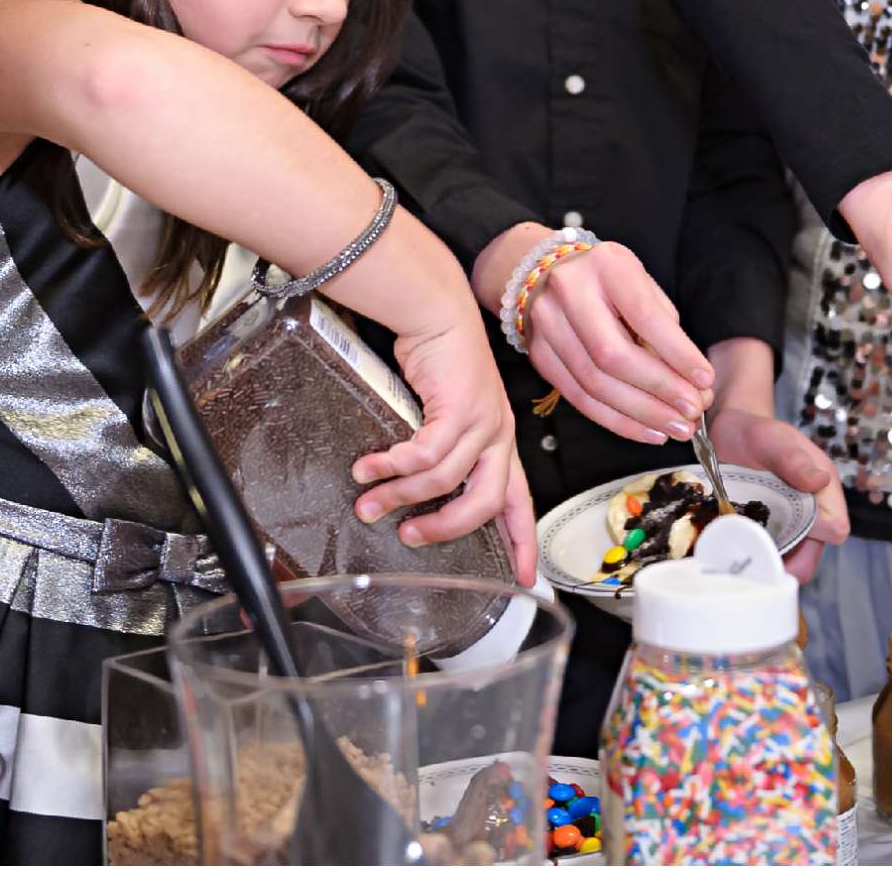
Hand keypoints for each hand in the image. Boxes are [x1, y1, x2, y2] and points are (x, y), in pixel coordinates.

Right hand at [351, 320, 528, 562]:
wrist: (437, 312)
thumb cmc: (439, 362)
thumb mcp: (448, 416)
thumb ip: (440, 454)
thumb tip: (409, 494)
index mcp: (501, 443)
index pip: (519, 502)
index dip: (522, 543)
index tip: (522, 580)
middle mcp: (499, 436)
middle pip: (486, 504)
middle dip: (446, 529)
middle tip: (409, 537)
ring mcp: (484, 421)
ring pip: (445, 481)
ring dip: (400, 496)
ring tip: (369, 503)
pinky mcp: (460, 406)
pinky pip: (425, 453)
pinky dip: (393, 466)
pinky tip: (369, 467)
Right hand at [478, 224, 715, 443]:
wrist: (547, 271)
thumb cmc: (608, 280)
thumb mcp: (642, 285)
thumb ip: (665, 328)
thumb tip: (692, 382)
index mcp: (606, 266)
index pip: (644, 316)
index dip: (677, 353)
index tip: (704, 379)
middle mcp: (570, 291)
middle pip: (614, 355)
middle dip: (659, 390)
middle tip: (691, 413)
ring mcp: (547, 324)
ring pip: (595, 384)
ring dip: (640, 414)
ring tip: (675, 427)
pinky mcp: (540, 354)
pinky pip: (579, 398)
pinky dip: (616, 420)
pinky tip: (646, 429)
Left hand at [703, 338, 846, 581]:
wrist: (730, 431)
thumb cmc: (757, 431)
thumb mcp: (775, 441)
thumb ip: (795, 461)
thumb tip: (822, 481)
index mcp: (824, 490)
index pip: (835, 529)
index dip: (814, 539)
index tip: (783, 539)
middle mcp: (811, 511)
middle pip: (811, 553)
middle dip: (786, 563)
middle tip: (754, 563)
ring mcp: (788, 523)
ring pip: (788, 558)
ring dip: (766, 562)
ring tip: (739, 559)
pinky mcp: (766, 529)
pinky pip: (765, 552)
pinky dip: (750, 556)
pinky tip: (731, 553)